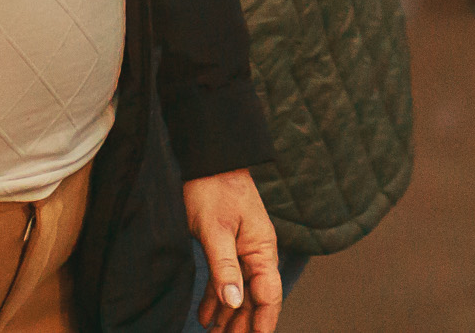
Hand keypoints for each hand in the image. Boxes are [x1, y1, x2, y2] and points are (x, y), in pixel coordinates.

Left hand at [183, 169, 282, 331]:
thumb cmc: (214, 189)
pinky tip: (206, 316)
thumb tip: (234, 301)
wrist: (208, 159)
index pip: (269, 295)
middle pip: (254, 299)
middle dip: (243, 325)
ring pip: (239, 292)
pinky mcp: (227, 247)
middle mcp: (256, 254)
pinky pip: (225, 280)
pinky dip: (216, 299)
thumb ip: (225, 267)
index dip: (263, 322)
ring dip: (228, 317)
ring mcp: (242, 251)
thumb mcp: (216, 230)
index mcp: (262, 250)